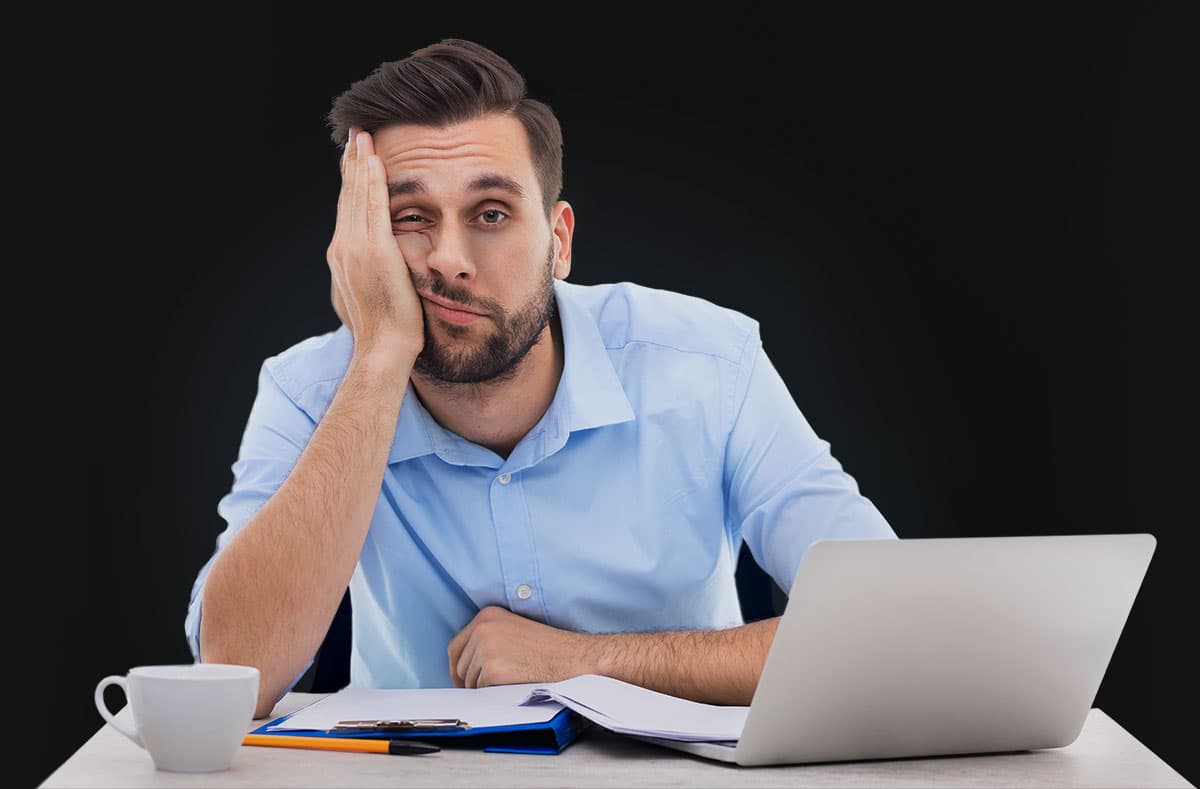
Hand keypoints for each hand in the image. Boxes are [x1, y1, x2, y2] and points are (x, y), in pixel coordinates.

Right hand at [326, 127, 424, 358]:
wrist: (383, 350)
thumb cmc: (385, 331)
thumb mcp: (370, 296)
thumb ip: (367, 274)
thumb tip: (372, 268)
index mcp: (342, 256)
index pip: (347, 209)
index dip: (350, 181)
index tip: (354, 158)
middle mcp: (342, 248)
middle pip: (347, 196)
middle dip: (351, 163)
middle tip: (356, 135)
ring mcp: (355, 249)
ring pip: (356, 196)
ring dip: (360, 163)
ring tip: (363, 137)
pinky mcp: (374, 251)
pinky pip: (373, 207)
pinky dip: (373, 182)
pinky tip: (375, 161)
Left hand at [447, 606, 596, 687]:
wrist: (570, 658)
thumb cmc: (548, 648)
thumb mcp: (513, 629)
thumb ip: (489, 637)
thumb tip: (467, 662)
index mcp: (486, 615)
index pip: (455, 646)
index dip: (457, 666)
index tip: (462, 679)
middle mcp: (482, 629)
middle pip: (460, 665)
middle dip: (470, 680)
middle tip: (487, 687)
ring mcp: (486, 649)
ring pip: (469, 681)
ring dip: (483, 688)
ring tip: (509, 682)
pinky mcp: (492, 670)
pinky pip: (482, 691)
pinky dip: (493, 694)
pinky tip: (511, 686)